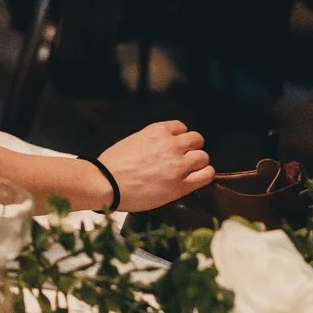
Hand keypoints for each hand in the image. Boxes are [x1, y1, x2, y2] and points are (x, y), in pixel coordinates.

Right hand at [98, 120, 213, 211]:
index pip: (181, 127)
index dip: (179, 137)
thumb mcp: (132, 141)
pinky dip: (205, 175)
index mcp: (156, 131)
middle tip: (184, 159)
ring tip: (189, 171)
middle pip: (196, 140)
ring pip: (203, 157)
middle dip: (192, 148)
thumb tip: (160, 148)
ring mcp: (177, 165)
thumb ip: (151, 141)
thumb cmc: (112, 165)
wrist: (106, 182)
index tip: (176, 145)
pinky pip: (206, 175)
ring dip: (198, 163)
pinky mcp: (181, 185)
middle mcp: (170, 145)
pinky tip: (197, 179)